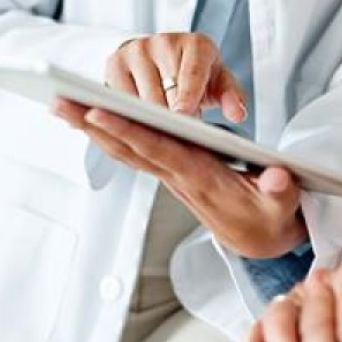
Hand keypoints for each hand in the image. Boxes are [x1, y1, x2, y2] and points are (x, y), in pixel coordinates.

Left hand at [54, 102, 305, 257]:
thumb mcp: (283, 207)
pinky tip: (87, 119)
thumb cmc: (271, 217)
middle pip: (128, 147)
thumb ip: (281, 191)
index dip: (128, 132)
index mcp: (201, 179)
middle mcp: (178, 176)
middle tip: (58, 102)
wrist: (260, 239)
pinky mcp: (171, 171)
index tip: (98, 112)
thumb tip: (277, 176)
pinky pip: (133, 151)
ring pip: (124, 149)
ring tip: (60, 105)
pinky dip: (108, 134)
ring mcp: (170, 174)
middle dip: (93, 125)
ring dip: (91, 129)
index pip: (159, 151)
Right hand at [106, 32, 245, 119]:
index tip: (183, 115)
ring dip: (148, 119)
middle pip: (164, 89)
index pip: (192, 72)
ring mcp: (136, 51)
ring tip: (159, 131)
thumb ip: (233, 98)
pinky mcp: (114, 63)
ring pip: (139, 97)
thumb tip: (237, 114)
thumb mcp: (220, 83)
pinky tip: (138, 124)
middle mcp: (164, 42)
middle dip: (169, 117)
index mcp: (196, 45)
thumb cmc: (196, 74)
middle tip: (177, 136)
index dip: (188, 95)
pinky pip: (118, 98)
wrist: (164, 57)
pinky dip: (128, 115)